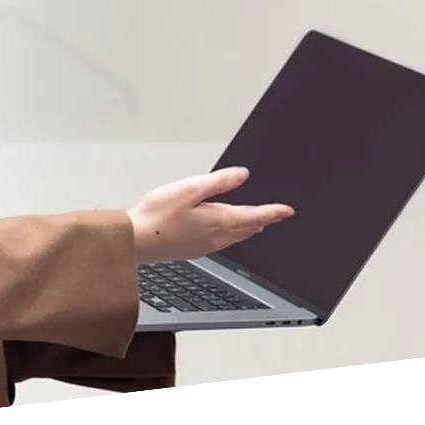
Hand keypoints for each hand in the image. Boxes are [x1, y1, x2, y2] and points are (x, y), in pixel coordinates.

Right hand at [127, 167, 293, 263]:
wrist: (137, 240)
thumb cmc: (158, 214)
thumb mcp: (190, 188)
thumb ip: (218, 181)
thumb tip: (242, 175)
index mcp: (219, 220)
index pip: (255, 215)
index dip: (273, 212)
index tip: (287, 211)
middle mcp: (216, 236)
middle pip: (247, 229)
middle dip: (262, 220)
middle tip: (275, 216)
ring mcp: (205, 245)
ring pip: (236, 237)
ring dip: (248, 229)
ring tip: (256, 223)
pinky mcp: (193, 250)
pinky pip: (222, 243)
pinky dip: (232, 235)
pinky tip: (225, 233)